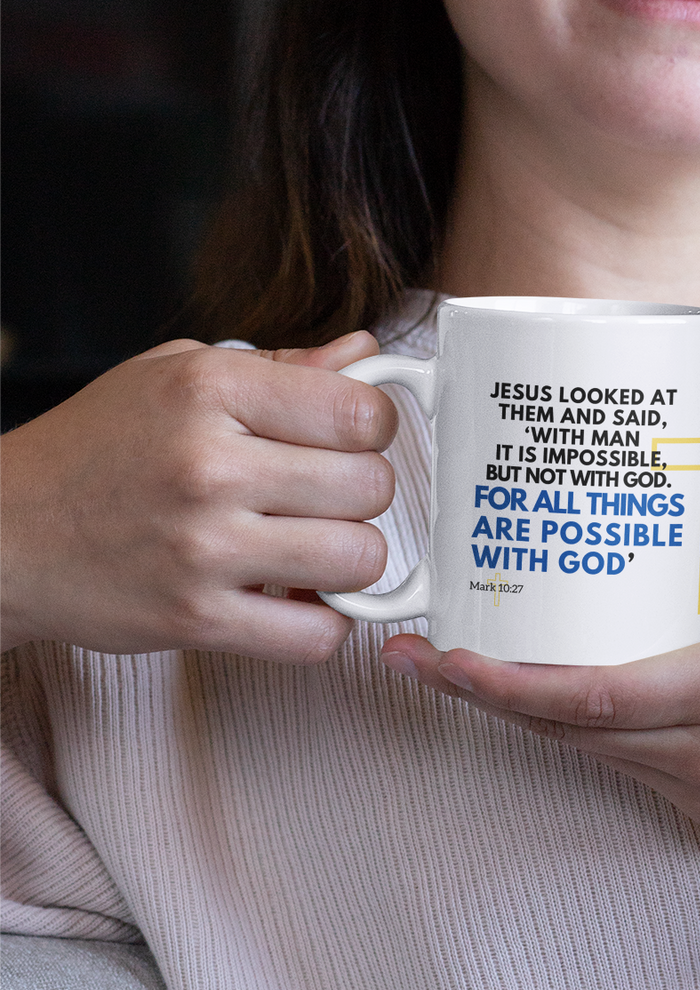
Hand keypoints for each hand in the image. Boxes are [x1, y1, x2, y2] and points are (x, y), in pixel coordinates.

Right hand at [0, 331, 398, 663]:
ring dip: (348, 559)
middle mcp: (209, 465)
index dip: (373, 427)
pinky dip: (321, 624)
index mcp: (209, 389)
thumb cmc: (96, 447)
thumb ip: (281, 367)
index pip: (359, 410)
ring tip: (310, 546)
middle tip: (323, 496)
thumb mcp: (177, 374)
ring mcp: (203, 548)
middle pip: (370, 485)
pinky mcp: (195, 620)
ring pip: (359, 560)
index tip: (350, 439)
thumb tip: (366, 353)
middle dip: (361, 494)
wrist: (6, 533)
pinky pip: (317, 636)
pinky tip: (293, 598)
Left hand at [382, 404, 699, 925]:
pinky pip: (627, 770)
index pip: (583, 698)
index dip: (495, 683)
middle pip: (560, 733)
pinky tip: (562, 692)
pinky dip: (581, 732)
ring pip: (589, 756)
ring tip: (472, 660)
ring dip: (526, 714)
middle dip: (478, 696)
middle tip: (413, 653)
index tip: (433, 655)